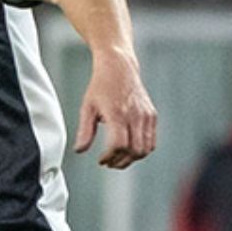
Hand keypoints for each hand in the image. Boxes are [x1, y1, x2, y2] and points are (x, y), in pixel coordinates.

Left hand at [74, 50, 157, 168]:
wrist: (119, 67)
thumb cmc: (101, 86)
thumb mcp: (87, 108)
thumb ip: (84, 131)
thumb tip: (79, 150)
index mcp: (117, 113)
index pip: (119, 145)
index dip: (110, 157)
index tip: (101, 160)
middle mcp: (135, 115)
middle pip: (134, 150)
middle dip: (121, 161)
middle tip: (109, 163)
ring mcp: (146, 116)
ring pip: (145, 149)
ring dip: (132, 158)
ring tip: (118, 158)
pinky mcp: (152, 115)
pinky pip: (151, 141)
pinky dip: (142, 150)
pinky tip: (129, 149)